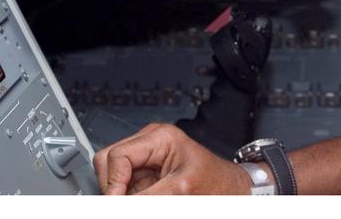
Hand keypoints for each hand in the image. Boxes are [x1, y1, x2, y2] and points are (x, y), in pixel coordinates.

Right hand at [93, 123, 250, 194]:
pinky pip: (124, 186)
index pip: (117, 155)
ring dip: (119, 192)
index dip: (113, 182)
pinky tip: (144, 200)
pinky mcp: (146, 175)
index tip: (115, 202)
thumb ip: (148, 198)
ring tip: (140, 200)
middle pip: (108, 160)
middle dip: (112, 185)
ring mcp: (146, 159)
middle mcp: (149, 144)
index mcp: (159, 137)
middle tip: (123, 202)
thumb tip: (119, 202)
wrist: (232, 190)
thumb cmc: (217, 182)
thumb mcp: (181, 189)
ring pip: (112, 174)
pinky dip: (128, 197)